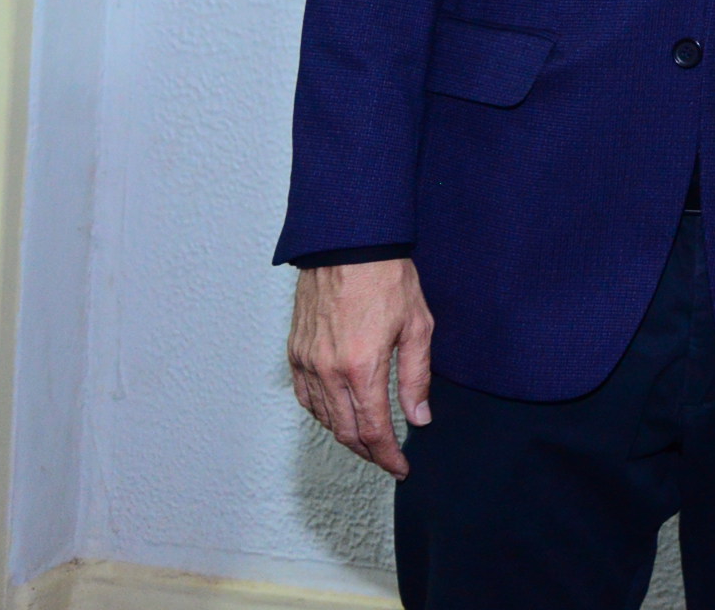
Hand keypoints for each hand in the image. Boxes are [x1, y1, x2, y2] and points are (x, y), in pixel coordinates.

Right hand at [287, 258, 433, 477]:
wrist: (348, 245)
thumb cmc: (387, 278)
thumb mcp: (417, 326)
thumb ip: (416, 377)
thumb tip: (418, 418)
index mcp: (361, 367)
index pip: (374, 430)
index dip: (388, 456)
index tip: (401, 468)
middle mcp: (328, 371)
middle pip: (346, 432)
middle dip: (369, 453)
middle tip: (388, 460)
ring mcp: (307, 362)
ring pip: (324, 418)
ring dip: (347, 435)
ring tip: (369, 440)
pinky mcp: (296, 352)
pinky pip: (306, 397)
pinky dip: (323, 414)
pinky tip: (339, 414)